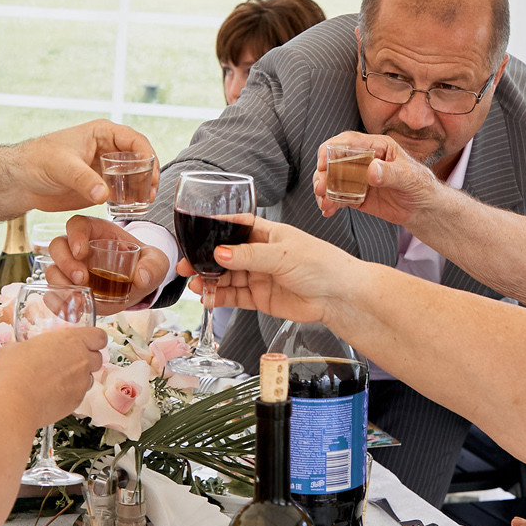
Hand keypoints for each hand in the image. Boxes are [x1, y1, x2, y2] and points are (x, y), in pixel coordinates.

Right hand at [0, 323, 105, 436]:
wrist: (14, 401)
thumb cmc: (13, 372)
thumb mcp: (15, 348)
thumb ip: (27, 346)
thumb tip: (19, 348)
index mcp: (71, 340)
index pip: (99, 336)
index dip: (94, 340)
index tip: (87, 343)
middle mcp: (81, 360)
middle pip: (98, 358)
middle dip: (87, 360)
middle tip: (69, 363)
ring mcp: (81, 382)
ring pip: (89, 378)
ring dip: (79, 378)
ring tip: (57, 381)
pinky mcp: (77, 400)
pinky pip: (79, 395)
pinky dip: (70, 394)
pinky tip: (52, 395)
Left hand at [8, 120, 157, 215]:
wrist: (21, 180)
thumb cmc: (36, 161)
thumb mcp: (62, 166)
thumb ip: (84, 179)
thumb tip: (103, 194)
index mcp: (102, 133)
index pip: (135, 140)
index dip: (147, 155)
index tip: (150, 174)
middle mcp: (107, 149)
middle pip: (139, 159)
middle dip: (148, 175)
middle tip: (149, 193)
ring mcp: (105, 168)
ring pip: (133, 176)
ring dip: (141, 189)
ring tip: (143, 203)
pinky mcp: (100, 186)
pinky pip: (122, 191)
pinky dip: (129, 199)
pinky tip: (132, 208)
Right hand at [44, 215, 171, 307]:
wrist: (137, 287)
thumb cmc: (144, 266)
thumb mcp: (156, 262)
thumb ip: (152, 265)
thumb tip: (141, 277)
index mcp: (97, 232)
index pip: (77, 224)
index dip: (75, 235)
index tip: (82, 252)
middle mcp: (78, 248)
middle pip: (58, 246)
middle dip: (65, 262)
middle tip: (83, 279)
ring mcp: (70, 269)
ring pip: (51, 270)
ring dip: (60, 284)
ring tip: (79, 299)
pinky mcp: (68, 289)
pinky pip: (52, 293)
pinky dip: (57, 302)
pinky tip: (71, 310)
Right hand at [192, 216, 364, 323]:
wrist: (338, 296)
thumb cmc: (322, 265)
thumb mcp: (283, 255)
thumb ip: (250, 256)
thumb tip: (220, 253)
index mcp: (266, 234)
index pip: (234, 228)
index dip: (213, 231)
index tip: (193, 235)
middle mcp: (260, 254)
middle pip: (224, 255)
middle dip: (204, 260)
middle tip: (186, 266)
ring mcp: (259, 276)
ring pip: (226, 277)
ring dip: (209, 281)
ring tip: (196, 285)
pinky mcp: (260, 297)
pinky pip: (234, 296)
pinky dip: (220, 298)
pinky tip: (208, 298)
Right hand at [312, 131, 441, 225]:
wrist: (423, 208)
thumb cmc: (421, 186)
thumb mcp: (409, 177)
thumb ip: (391, 173)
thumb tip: (371, 170)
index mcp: (376, 146)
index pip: (348, 141)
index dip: (331, 149)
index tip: (323, 163)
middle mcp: (363, 159)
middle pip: (333, 160)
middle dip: (323, 173)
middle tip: (321, 188)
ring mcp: (357, 178)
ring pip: (332, 179)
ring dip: (323, 189)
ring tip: (324, 203)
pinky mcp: (355, 195)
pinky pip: (337, 196)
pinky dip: (329, 203)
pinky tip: (327, 211)